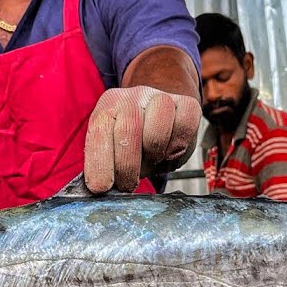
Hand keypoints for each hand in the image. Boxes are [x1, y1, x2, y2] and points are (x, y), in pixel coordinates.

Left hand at [84, 86, 200, 192]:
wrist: (157, 115)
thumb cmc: (131, 140)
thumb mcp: (111, 148)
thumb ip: (104, 164)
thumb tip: (102, 188)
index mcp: (108, 107)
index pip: (99, 133)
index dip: (99, 163)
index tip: (100, 187)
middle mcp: (132, 98)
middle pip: (128, 131)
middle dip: (127, 167)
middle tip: (127, 184)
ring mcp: (160, 98)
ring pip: (158, 131)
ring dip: (153, 156)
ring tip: (150, 162)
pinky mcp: (187, 104)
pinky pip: (185, 126)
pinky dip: (178, 147)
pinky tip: (170, 152)